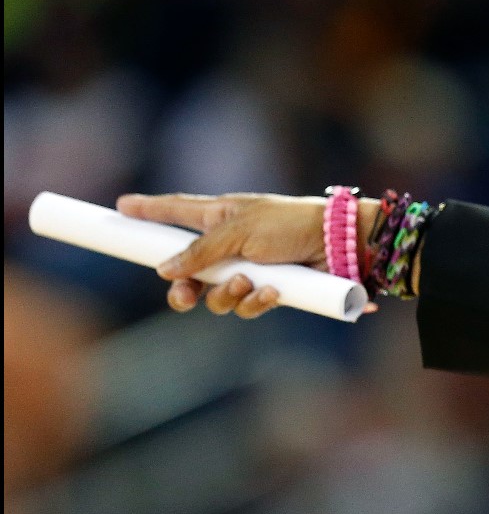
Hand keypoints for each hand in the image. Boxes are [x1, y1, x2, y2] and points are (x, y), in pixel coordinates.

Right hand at [114, 192, 378, 318]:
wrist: (343, 244)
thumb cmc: (292, 224)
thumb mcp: (240, 230)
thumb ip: (200, 250)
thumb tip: (165, 270)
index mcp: (221, 216)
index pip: (176, 211)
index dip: (149, 210)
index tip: (120, 207)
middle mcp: (231, 243)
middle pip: (187, 271)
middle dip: (182, 289)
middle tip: (183, 296)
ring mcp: (250, 268)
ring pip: (216, 296)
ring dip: (226, 295)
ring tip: (247, 282)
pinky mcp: (272, 289)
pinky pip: (248, 305)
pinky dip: (256, 302)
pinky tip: (273, 291)